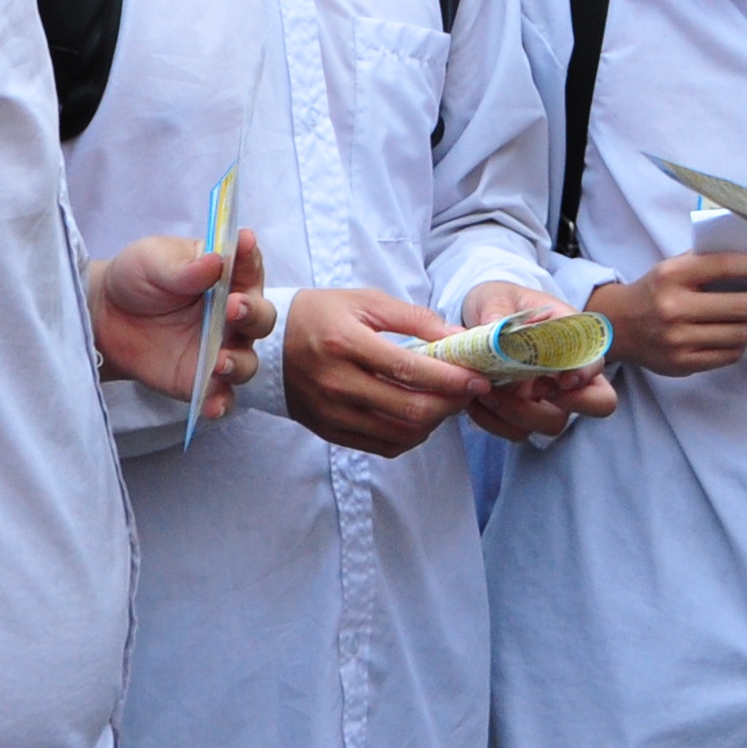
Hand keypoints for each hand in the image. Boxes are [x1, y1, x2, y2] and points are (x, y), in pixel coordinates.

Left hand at [89, 229, 272, 410]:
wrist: (104, 317)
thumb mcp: (153, 260)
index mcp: (226, 276)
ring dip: (239, 362)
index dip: (250, 256)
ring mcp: (219, 349)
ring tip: (220, 361)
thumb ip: (184, 266)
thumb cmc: (137, 277)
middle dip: (253, 313)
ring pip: (247, 361)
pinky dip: (220, 402)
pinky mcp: (201, 381)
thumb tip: (215, 261)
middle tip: (234, 308)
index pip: (248, 265)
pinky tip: (211, 404)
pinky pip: (220, 396)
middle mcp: (231, 315)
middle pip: (261, 318)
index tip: (244, 244)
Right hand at [282, 283, 477, 458]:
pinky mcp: (330, 431)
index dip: (450, 377)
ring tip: (447, 401)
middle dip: (450, 403)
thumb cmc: (321, 314)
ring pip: (400, 433)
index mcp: (345, 343)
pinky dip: (411, 436)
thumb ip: (415, 319)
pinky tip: (420, 417)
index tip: (477, 377)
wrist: (268, 343)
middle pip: (409, 409)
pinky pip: (382, 446)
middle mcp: (337, 383)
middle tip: (469, 390)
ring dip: (434, 421)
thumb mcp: (366, 301)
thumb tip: (458, 338)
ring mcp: (332, 413)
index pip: (409, 369)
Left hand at [461, 278, 617, 440]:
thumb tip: (495, 324)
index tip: (562, 377)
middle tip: (535, 390)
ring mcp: (547, 397)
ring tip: (487, 391)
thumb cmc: (498, 303)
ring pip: (554, 423)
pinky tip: (475, 401)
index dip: (586, 372)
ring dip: (521, 413)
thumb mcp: (495, 295)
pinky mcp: (521, 414)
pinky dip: (495, 422)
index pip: (596, 359)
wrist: (479, 319)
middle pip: (599, 402)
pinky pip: (516, 431)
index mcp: (570, 336)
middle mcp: (567, 372)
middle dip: (574, 403)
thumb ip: (496, 308)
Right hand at [588, 248, 746, 376]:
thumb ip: (708, 263)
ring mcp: (678, 339)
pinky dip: (739, 344)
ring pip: (739, 333)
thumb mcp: (673, 267)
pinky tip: (737, 335)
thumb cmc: (655, 290)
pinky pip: (728, 355)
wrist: (618, 326)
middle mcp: (674, 307)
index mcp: (673, 274)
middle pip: (739, 306)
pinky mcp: (682, 363)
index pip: (726, 266)